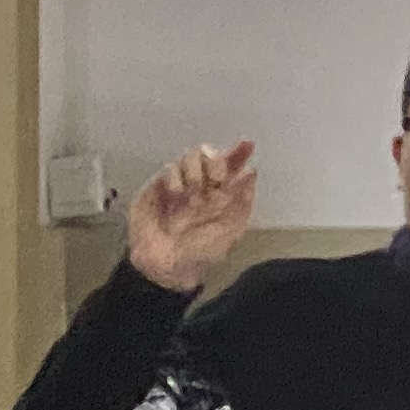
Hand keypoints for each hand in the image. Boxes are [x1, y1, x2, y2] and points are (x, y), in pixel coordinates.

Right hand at [126, 141, 257, 294]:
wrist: (167, 265)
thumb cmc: (199, 253)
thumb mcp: (230, 230)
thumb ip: (242, 201)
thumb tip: (251, 173)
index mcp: (222, 195)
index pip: (232, 167)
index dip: (239, 153)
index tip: (248, 145)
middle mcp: (202, 187)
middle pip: (211, 155)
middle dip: (217, 161)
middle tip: (218, 177)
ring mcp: (180, 185)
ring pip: (191, 157)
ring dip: (197, 172)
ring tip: (194, 196)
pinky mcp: (158, 186)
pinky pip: (170, 168)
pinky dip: (176, 178)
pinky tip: (178, 194)